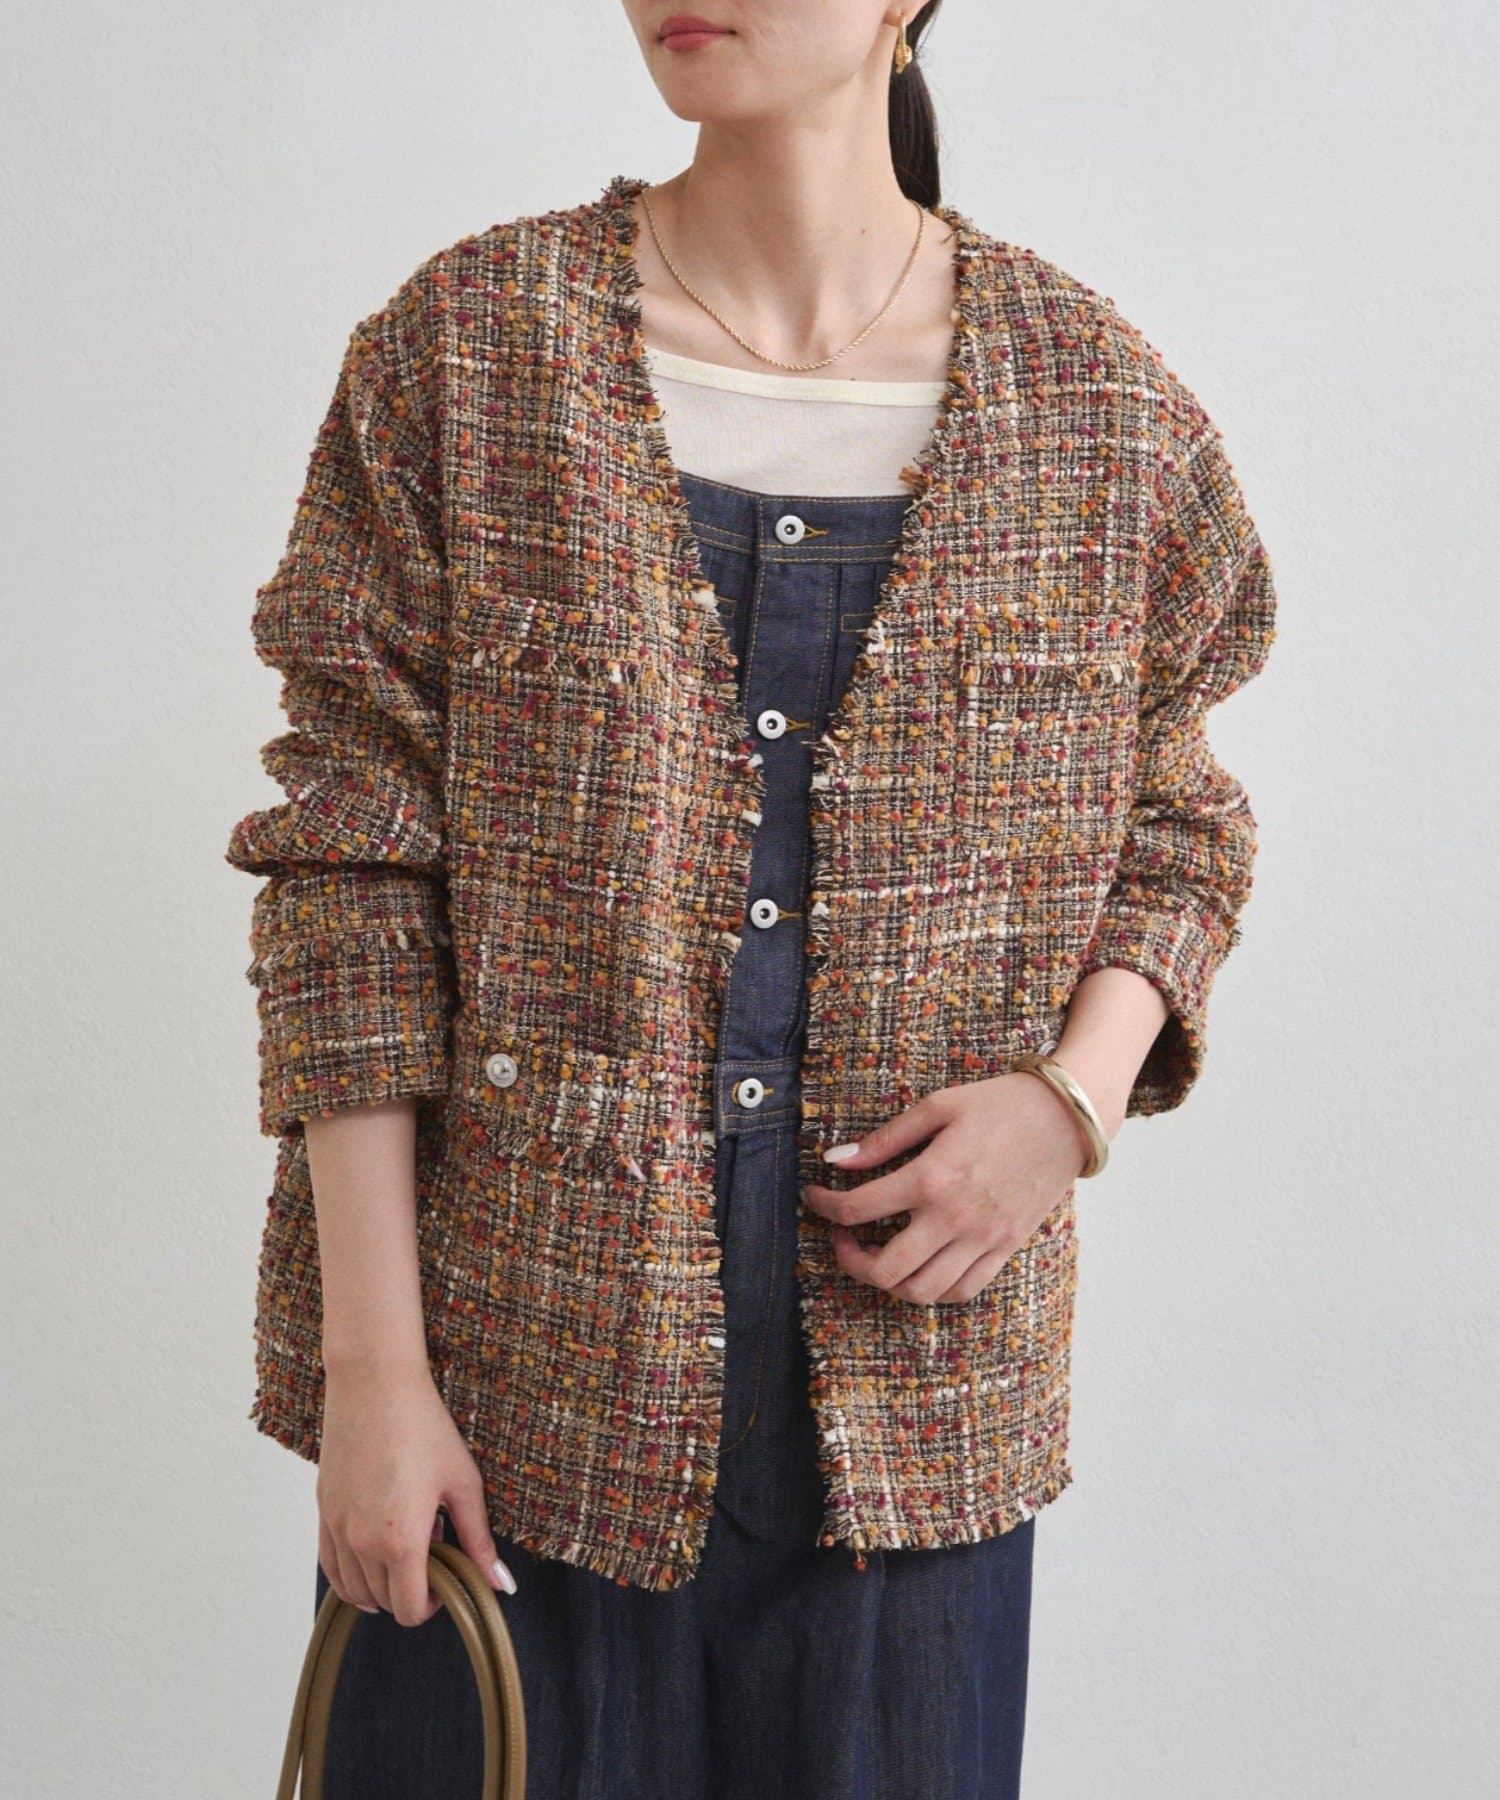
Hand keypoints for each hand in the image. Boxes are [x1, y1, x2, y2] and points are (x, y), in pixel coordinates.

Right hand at [316, 1357, 518, 1626]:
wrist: (375, 1385)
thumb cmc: (424, 1427)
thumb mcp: (463, 1483)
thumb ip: (479, 1540)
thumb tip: (499, 1583)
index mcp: (401, 1541)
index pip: (411, 1610)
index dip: (434, 1605)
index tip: (448, 1580)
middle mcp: (362, 1543)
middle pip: (383, 1603)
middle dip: (411, 1590)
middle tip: (433, 1553)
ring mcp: (337, 1529)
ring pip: (354, 1590)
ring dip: (380, 1585)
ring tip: (406, 1547)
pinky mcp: (324, 1512)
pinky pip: (330, 1567)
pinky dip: (351, 1575)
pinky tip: (372, 1557)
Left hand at [798, 1072, 1092, 1304]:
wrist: (1066, 1118)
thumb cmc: (1001, 1104)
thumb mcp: (938, 1106)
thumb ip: (885, 1139)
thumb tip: (837, 1161)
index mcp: (932, 1177)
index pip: (859, 1209)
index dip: (825, 1207)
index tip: (814, 1197)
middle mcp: (955, 1217)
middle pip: (886, 1269)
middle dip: (850, 1259)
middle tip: (842, 1237)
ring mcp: (983, 1240)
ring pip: (922, 1291)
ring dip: (889, 1282)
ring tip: (878, 1256)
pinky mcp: (1005, 1249)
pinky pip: (962, 1290)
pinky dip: (932, 1289)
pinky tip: (919, 1266)